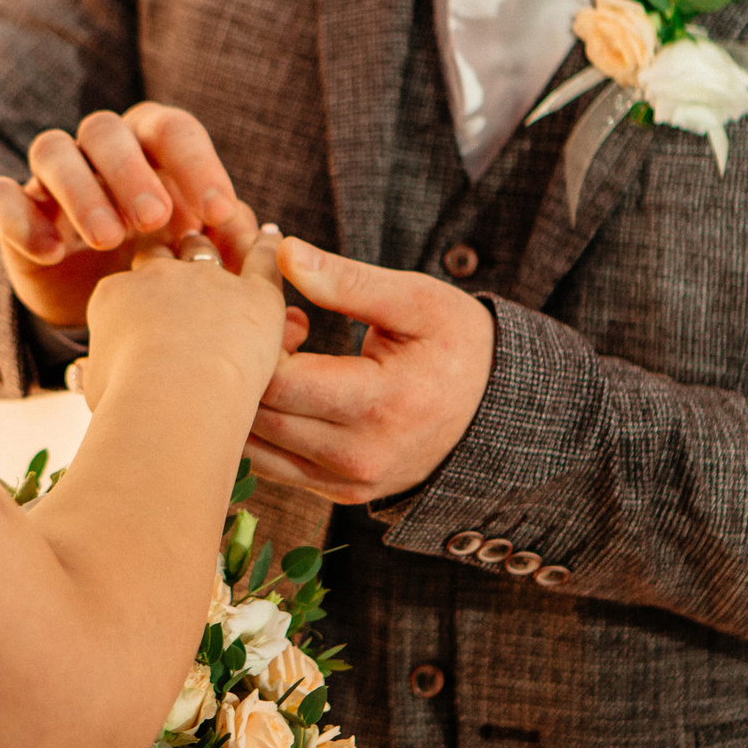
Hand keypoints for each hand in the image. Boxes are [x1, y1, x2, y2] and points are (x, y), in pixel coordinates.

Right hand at [0, 104, 259, 328]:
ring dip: (80, 191)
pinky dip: (22, 219)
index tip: (220, 214)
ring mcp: (49, 176)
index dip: (198, 166)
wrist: (103, 306)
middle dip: (131, 172)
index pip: (173, 131)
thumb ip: (230, 246)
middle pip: (104, 131)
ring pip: (51, 151)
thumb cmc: (164, 266)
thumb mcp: (200, 259)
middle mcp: (97, 148)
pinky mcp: (12, 209)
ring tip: (108, 240)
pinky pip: (0, 196)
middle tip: (156, 222)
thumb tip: (261, 239)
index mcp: (151, 145)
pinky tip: (52, 254)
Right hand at [75, 228, 291, 408]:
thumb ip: (99, 372)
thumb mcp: (98, 389)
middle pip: (164, 256)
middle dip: (171, 256)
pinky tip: (272, 235)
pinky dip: (267, 245)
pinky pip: (262, 258)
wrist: (171, 398)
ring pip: (208, 251)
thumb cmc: (130, 405)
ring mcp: (207, 280)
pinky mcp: (253, 294)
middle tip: (182, 254)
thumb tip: (90, 376)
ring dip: (215, 243)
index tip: (146, 300)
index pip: (127, 284)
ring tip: (227, 235)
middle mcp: (159, 277)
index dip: (138, 291)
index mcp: (117, 295)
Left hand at [245, 238, 494, 504]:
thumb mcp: (415, 300)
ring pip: (257, 448)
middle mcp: (360, 456)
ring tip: (289, 364)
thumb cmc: (457, 344)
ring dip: (251, 402)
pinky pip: (274, 467)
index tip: (287, 315)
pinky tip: (296, 393)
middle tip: (284, 336)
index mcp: (380, 403)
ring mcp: (350, 483)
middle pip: (260, 418)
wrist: (496, 408)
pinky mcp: (342, 494)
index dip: (263, 342)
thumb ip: (346, 280)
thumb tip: (285, 252)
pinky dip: (266, 429)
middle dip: (251, 370)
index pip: (280, 382)